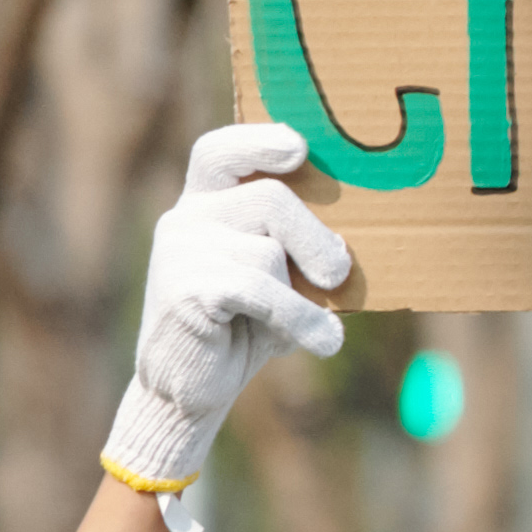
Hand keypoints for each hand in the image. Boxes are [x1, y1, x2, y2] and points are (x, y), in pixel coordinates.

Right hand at [107, 123, 354, 493]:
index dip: (256, 143)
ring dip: (304, 298)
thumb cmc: (246, 326)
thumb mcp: (281, 280)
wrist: (192, 388)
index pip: (219, 153)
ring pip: (267, 252)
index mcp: (207, 204)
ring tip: (317, 329)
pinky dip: (299, 319)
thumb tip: (352, 242)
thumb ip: (300, 249)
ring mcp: (179, 251)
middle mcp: (186, 218)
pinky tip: (322, 342)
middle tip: (339, 273)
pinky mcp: (185, 289)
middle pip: (268, 199)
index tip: (298, 147)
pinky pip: (259, 290)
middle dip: (315, 238)